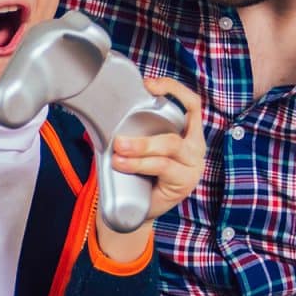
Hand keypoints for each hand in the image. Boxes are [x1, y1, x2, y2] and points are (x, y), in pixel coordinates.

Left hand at [95, 78, 204, 260]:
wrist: (136, 211)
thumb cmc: (137, 174)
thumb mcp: (139, 148)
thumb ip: (132, 129)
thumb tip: (100, 108)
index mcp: (189, 134)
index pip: (193, 105)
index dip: (174, 89)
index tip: (149, 84)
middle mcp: (195, 149)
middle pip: (174, 132)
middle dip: (144, 134)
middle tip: (119, 139)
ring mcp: (192, 167)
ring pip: (169, 148)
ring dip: (141, 147)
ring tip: (118, 150)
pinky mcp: (185, 182)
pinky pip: (163, 167)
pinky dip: (140, 164)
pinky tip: (122, 164)